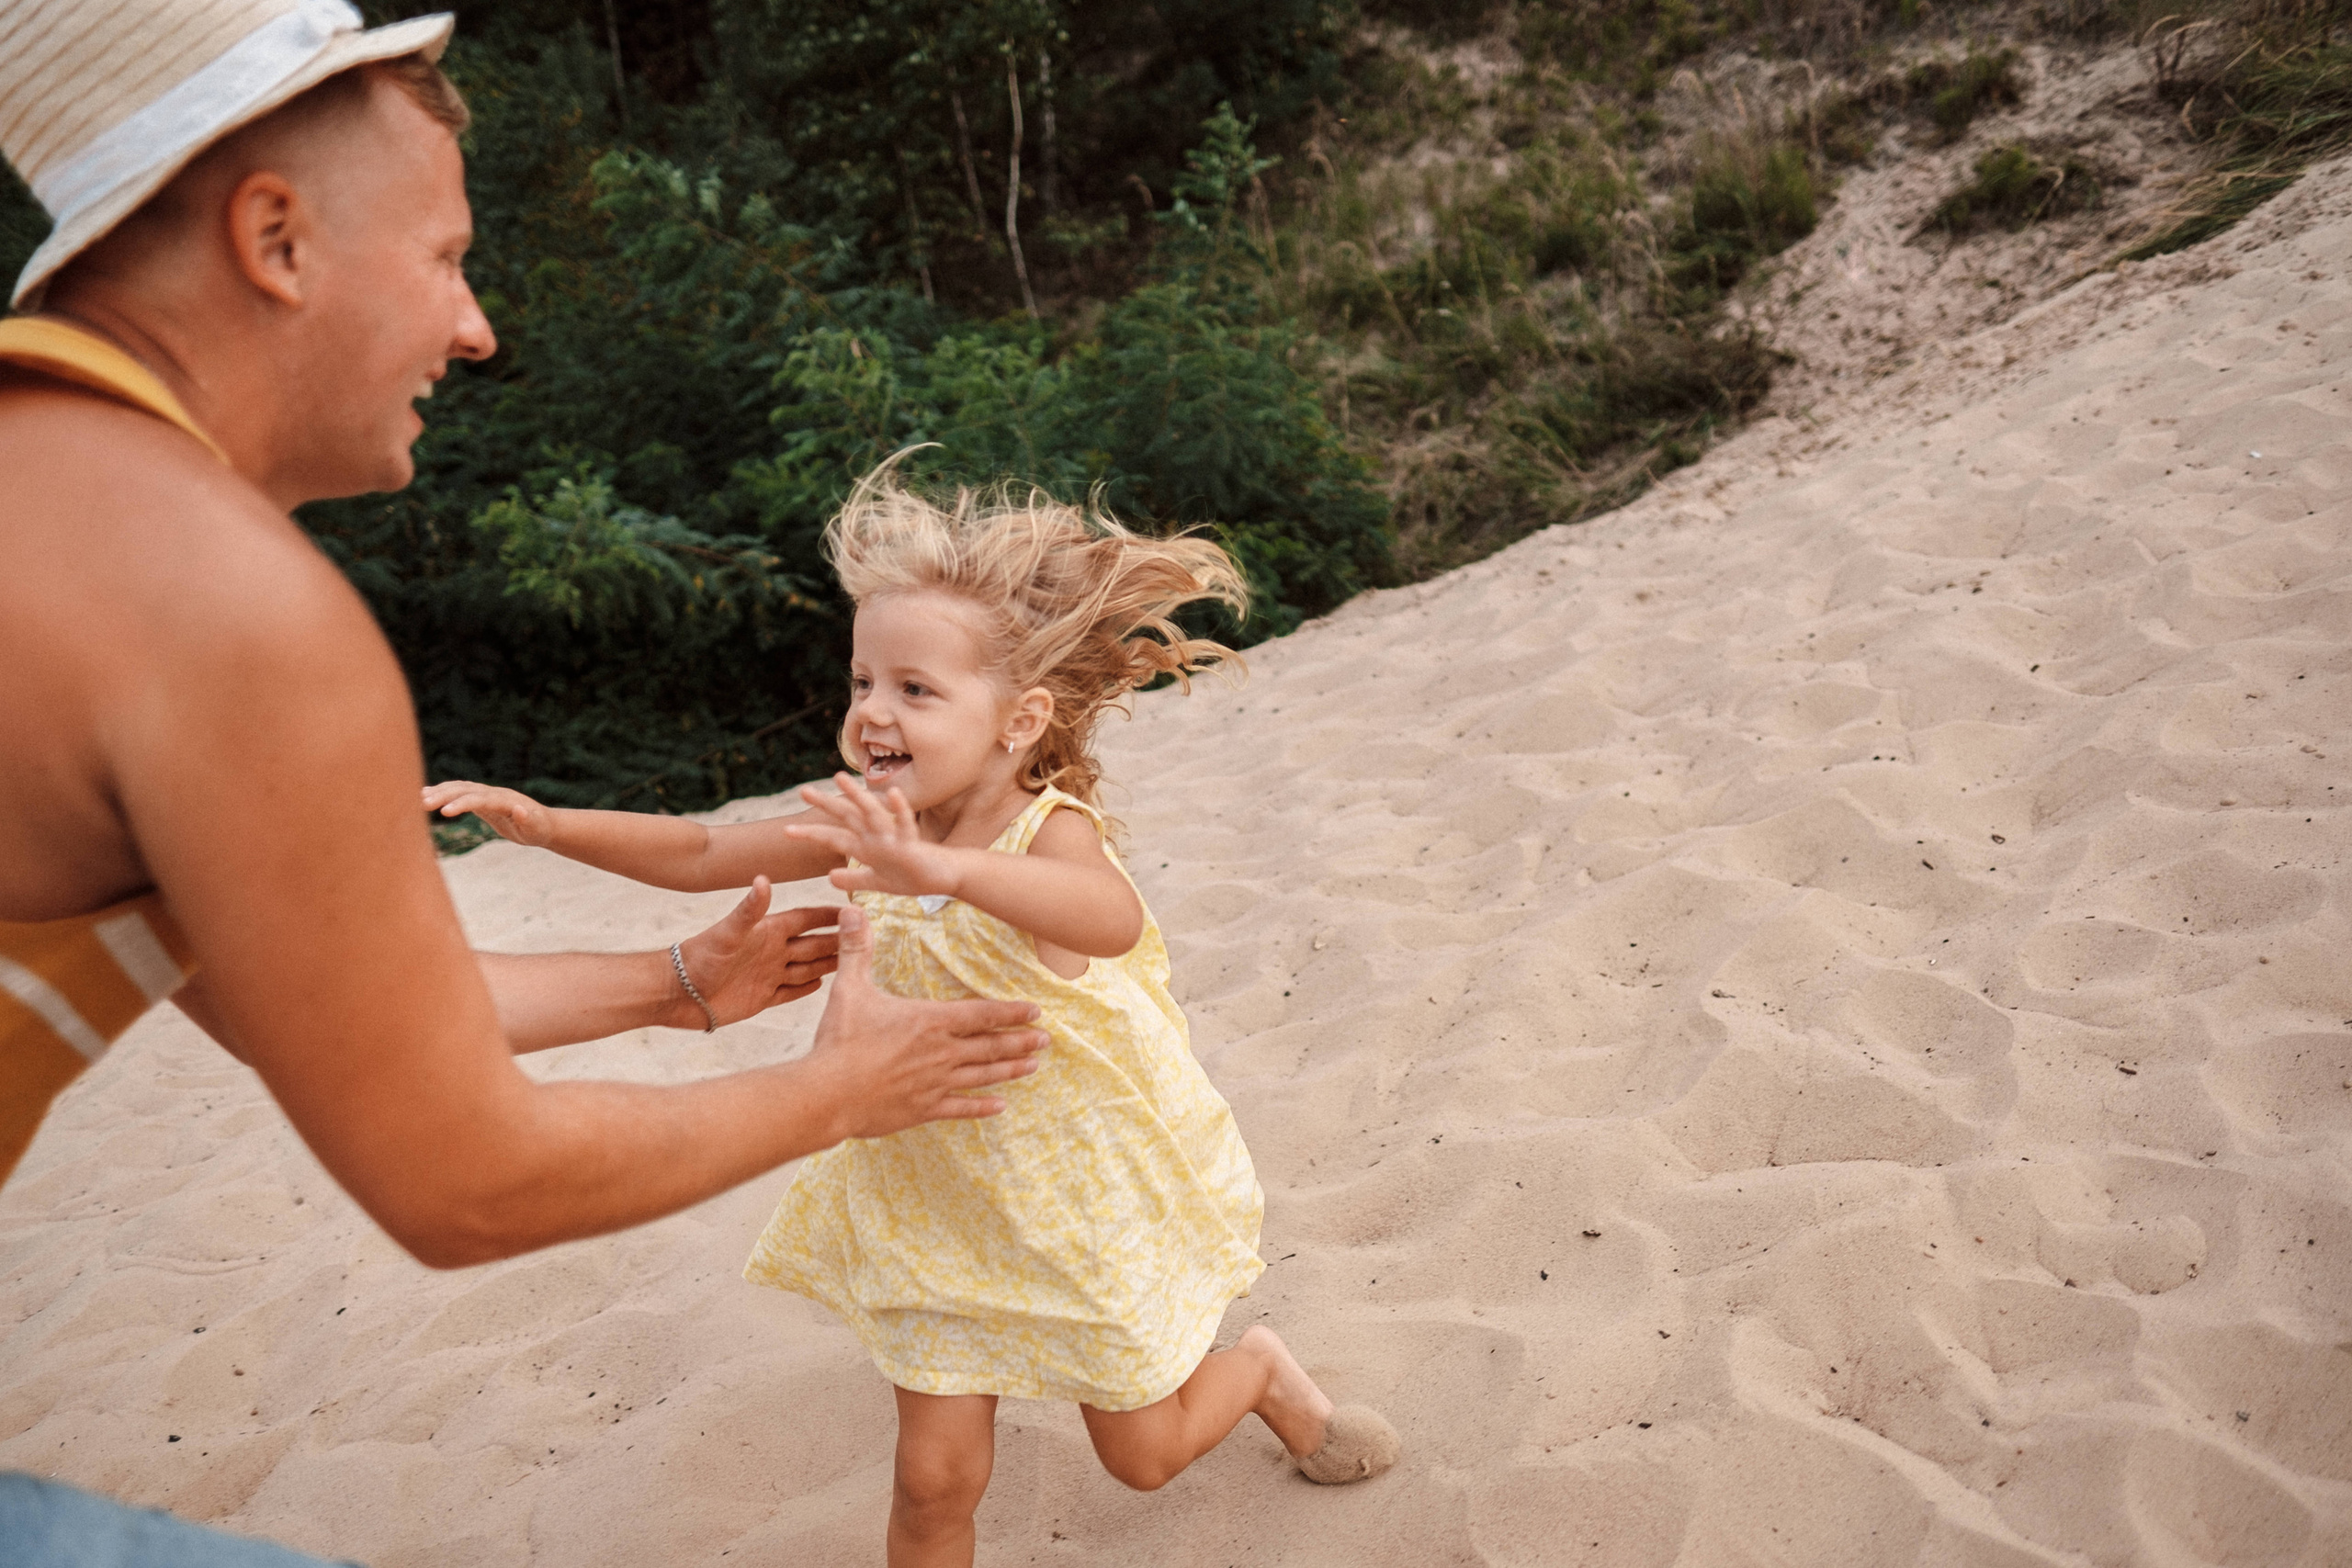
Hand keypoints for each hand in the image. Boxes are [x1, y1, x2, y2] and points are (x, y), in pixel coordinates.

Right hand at [423, 779, 553, 845]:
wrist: (542, 823)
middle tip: (422, 804)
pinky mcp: (482, 800)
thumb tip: (521, 810)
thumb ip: (529, 819)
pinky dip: (444, 792)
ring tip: (418, 797)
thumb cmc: (539, 828)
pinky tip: (427, 795)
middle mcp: (494, 793)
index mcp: (505, 800)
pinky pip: (460, 793)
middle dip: (444, 795)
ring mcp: (487, 794)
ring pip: (460, 788)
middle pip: (466, 790)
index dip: (462, 804)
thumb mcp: (536, 828)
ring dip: (440, 791)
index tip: (444, 812)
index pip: (480, 799)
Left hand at [674, 879, 842, 1024]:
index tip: (852, 910)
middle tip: (865, 938)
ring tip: (852, 961)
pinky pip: (790, 992)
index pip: (805, 919)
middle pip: (812, 944)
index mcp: (767, 931)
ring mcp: (768, 974)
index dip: (827, 915)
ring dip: (828, 964)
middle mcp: (771, 951)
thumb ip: (749, 909)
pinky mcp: (762, 998)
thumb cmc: (698, 958)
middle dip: (836, 940)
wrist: (677, 993)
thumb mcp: (727, 932)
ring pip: (806, 967)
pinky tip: (822, 985)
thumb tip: (764, 878)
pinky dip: (806, 989)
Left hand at [786, 775, 961, 897]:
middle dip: (826, 804)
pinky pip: (905, 824)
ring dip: (857, 796)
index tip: (787, 831)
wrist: (944, 877)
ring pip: (872, 814)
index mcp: (867, 846)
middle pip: (848, 817)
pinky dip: (899, 809)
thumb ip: (855, 878)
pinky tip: (892, 793)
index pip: (835, 837)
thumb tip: (830, 876)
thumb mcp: (877, 882)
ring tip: (840, 778)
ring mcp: (894, 838)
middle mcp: (877, 837)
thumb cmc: (912, 877)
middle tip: (803, 791)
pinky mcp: (912, 843)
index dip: (812, 833)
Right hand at [803, 904, 1046, 1131]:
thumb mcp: (849, 988)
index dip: (1010, 1012)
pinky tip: (1000, 1107)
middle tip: (1046, 1040)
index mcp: (929, 1021)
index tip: (1035, 1011)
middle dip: (1020, 1041)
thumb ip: (856, 949)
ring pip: (982, 1075)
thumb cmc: (839, 1041)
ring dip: (1010, 1070)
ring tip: (1034, 1066)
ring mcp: (934, 1084)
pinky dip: (982, 1108)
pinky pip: (960, 1109)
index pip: (981, 1014)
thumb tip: (851, 910)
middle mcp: (940, 1053)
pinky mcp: (923, 1110)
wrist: (827, 1094)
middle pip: (990, 1045)